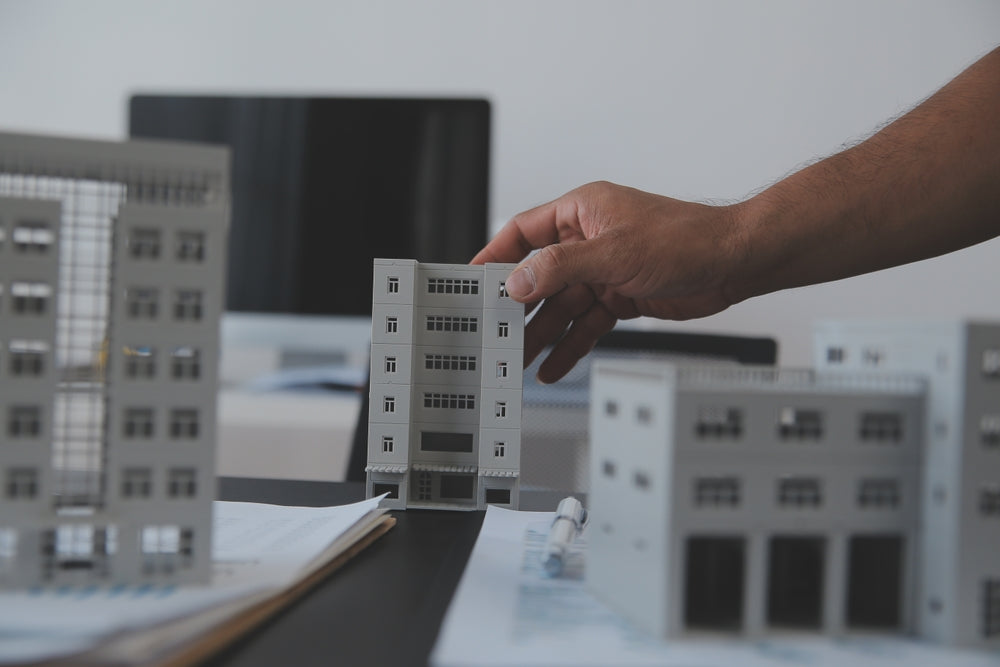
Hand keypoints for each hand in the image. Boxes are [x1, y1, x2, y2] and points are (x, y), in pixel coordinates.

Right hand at [472, 181, 746, 382]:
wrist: (734, 262)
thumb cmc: (686, 239)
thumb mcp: (614, 253)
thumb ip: (561, 267)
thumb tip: (519, 280)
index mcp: (581, 212)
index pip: (523, 232)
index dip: (495, 256)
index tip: (473, 281)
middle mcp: (588, 240)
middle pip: (539, 276)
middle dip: (518, 308)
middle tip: (495, 333)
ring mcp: (604, 270)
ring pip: (561, 305)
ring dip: (542, 333)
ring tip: (520, 362)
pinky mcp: (620, 296)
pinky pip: (586, 323)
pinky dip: (571, 343)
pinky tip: (554, 364)